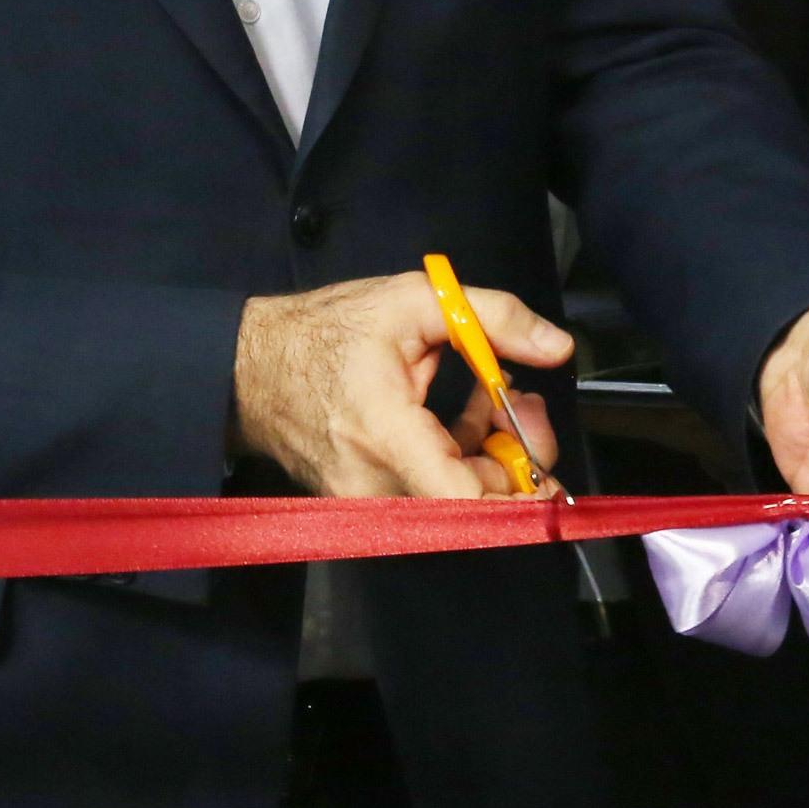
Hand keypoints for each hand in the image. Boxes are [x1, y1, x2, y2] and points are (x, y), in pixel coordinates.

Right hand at [232, 274, 565, 499]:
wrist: (249, 369)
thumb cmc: (327, 330)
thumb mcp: (414, 300)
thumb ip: (493, 318)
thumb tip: (559, 348)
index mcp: (386, 433)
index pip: (463, 499)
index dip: (520, 496)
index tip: (552, 476)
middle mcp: (376, 485)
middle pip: (474, 501)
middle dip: (518, 453)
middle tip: (525, 400)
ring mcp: (368, 503)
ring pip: (459, 499)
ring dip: (493, 452)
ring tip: (492, 393)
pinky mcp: (367, 507)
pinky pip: (433, 495)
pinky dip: (462, 459)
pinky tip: (465, 415)